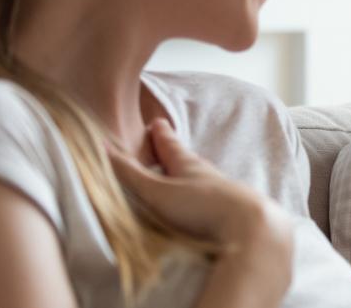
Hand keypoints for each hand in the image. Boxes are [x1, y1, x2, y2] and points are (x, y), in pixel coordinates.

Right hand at [109, 119, 294, 253]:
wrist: (251, 228)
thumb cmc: (202, 206)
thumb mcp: (157, 191)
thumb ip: (129, 173)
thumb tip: (99, 146)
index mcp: (188, 165)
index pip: (171, 145)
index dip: (161, 134)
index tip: (157, 122)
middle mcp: (207, 175)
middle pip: (188, 160)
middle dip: (176, 152)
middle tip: (169, 141)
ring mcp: (223, 194)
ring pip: (203, 180)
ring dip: (190, 176)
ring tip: (184, 174)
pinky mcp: (231, 215)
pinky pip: (213, 202)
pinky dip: (203, 198)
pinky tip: (203, 207)